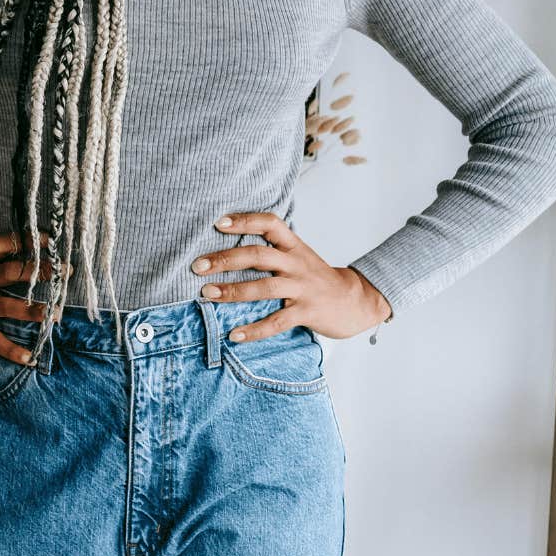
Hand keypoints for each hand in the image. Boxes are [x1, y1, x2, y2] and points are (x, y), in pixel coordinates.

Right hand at [0, 235, 61, 365]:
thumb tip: (13, 263)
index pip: (3, 244)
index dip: (27, 240)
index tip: (49, 239)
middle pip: (13, 271)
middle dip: (42, 272)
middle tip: (66, 272)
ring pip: (9, 305)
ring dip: (35, 310)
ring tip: (55, 315)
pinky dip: (13, 350)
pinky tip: (28, 357)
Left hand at [189, 212, 392, 342]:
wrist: (357, 301)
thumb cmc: (317, 278)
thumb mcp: (298, 257)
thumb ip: (272, 250)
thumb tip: (228, 249)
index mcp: (294, 246)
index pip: (269, 223)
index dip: (244, 220)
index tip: (217, 224)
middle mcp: (297, 264)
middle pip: (258, 255)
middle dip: (225, 259)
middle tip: (197, 266)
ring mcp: (303, 288)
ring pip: (264, 288)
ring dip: (233, 291)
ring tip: (207, 294)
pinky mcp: (307, 312)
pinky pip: (277, 321)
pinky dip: (255, 330)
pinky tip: (234, 335)